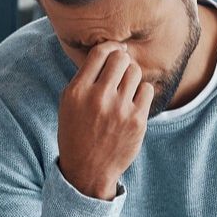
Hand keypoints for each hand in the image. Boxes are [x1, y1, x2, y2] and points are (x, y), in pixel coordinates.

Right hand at [57, 42, 154, 199]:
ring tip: (126, 86)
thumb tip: (108, 51)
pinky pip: (147, 89)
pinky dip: (142, 91)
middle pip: (120, 58)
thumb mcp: (68, 103)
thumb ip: (84, 77)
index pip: (100, 53)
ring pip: (135, 71)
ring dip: (132, 75)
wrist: (88, 170)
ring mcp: (119, 110)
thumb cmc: (77, 132)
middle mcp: (98, 98)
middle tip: (121, 69)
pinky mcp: (137, 121)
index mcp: (78, 91)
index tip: (115, 50)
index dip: (111, 46)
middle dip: (122, 60)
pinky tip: (134, 100)